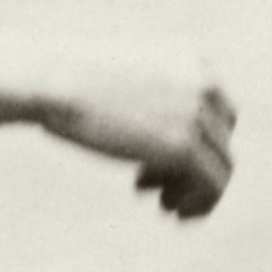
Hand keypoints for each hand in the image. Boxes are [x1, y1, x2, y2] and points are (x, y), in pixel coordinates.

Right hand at [0, 38, 235, 219]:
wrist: (49, 80)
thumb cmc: (65, 78)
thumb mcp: (118, 77)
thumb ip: (146, 95)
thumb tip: (157, 133)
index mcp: (192, 59)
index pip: (218, 110)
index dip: (194, 142)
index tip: (152, 163)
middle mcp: (204, 84)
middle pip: (221, 140)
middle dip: (192, 168)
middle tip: (149, 186)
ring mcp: (197, 116)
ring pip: (222, 167)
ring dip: (196, 191)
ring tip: (165, 207)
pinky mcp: (184, 147)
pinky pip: (211, 186)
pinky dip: (197, 204)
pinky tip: (169, 212)